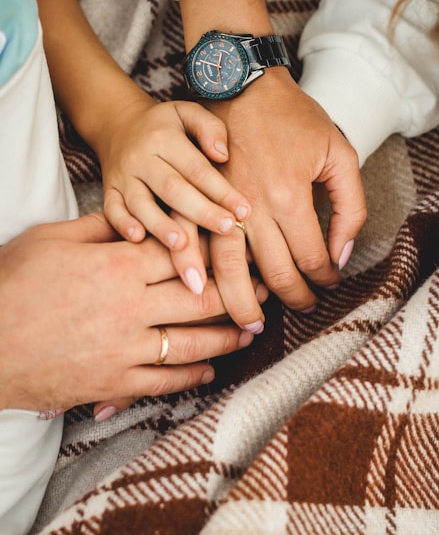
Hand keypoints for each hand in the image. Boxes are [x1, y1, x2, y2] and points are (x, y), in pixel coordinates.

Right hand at [0, 213, 258, 411]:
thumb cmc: (12, 284)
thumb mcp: (52, 239)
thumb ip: (99, 227)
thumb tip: (134, 221)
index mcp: (119, 265)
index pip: (182, 255)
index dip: (216, 252)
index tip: (240, 252)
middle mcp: (132, 306)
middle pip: (199, 298)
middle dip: (238, 294)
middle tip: (264, 291)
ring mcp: (126, 348)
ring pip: (192, 342)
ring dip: (226, 337)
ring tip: (250, 331)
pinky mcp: (114, 381)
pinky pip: (165, 380)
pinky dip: (192, 377)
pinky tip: (210, 371)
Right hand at [97, 99, 251, 293]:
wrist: (118, 125)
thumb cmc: (165, 125)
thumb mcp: (188, 112)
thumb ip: (210, 128)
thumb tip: (223, 154)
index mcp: (165, 138)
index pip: (197, 169)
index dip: (221, 191)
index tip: (244, 211)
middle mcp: (141, 158)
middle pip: (172, 188)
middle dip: (201, 211)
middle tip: (226, 229)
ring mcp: (123, 177)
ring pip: (141, 203)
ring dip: (161, 225)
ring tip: (182, 244)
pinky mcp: (109, 191)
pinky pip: (112, 209)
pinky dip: (122, 225)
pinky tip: (138, 238)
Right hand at [209, 68, 366, 311]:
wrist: (242, 84)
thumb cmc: (293, 116)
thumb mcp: (339, 153)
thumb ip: (350, 207)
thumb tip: (341, 254)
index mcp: (289, 196)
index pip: (311, 259)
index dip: (326, 278)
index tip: (330, 280)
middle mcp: (252, 208)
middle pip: (274, 275)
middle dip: (293, 299)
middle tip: (303, 305)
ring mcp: (218, 204)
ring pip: (228, 271)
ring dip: (241, 304)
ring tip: (250, 324)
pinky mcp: (196, 199)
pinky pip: (193, 246)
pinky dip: (199, 275)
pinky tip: (207, 293)